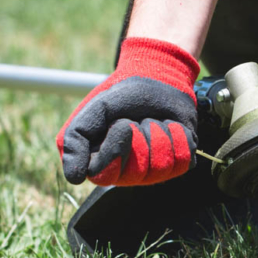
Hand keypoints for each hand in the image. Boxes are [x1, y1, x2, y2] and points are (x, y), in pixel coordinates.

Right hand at [57, 37, 199, 185]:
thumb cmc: (121, 98)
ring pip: (162, 166)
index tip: (119, 124)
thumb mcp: (93, 112)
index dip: (114, 148)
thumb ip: (75, 141)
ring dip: (158, 133)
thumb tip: (74, 178)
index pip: (105, 174)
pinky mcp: (180, 162)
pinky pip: (183, 159)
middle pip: (136, 172)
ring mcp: (156, 171)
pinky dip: (178, 134)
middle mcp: (129, 174)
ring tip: (153, 121)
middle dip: (138, 136)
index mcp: (102, 165)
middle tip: (136, 120)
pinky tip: (171, 125)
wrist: (155, 79)